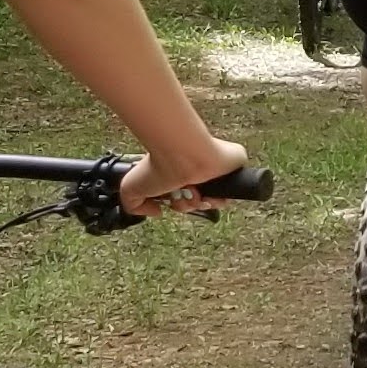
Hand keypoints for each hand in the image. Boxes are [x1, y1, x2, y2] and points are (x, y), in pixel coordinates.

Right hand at [125, 138, 250, 214]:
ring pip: (216, 201)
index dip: (180, 205)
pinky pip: (235, 192)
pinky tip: (207, 191)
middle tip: (181, 194)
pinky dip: (221, 198)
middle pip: (200, 203)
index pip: (186, 199)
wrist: (179, 155)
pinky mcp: (235, 164)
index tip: (171, 200)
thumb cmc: (157, 166)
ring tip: (192, 191)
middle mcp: (198, 171)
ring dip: (201, 203)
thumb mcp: (130, 189)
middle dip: (188, 205)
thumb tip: (157, 212)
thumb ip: (135, 206)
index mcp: (180, 173)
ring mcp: (217, 169)